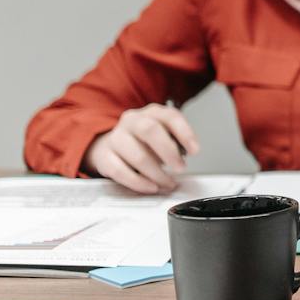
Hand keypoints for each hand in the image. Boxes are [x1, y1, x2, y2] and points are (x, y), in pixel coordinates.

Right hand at [82, 105, 199, 193]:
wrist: (113, 145)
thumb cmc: (145, 141)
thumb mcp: (163, 134)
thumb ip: (175, 141)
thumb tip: (185, 155)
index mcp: (151, 113)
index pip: (170, 116)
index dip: (185, 133)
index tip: (195, 151)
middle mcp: (132, 121)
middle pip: (150, 131)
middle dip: (169, 152)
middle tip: (180, 168)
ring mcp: (116, 138)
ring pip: (137, 156)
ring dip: (157, 174)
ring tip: (168, 183)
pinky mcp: (104, 156)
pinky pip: (120, 171)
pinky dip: (139, 182)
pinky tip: (151, 187)